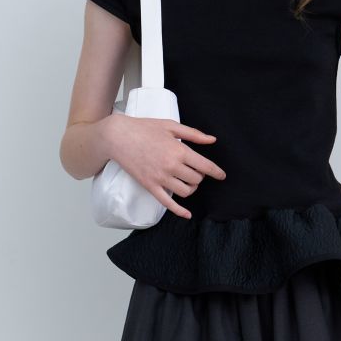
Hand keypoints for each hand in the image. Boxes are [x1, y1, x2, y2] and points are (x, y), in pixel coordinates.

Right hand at [104, 112, 225, 218]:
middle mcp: (172, 166)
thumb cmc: (144, 128)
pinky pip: (168, 203)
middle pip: (197, 180)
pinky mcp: (150, 186)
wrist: (118, 136)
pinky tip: (187, 214)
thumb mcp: (171, 126)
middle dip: (199, 176)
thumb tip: (212, 140)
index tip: (222, 175)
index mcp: (179, 150)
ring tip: (188, 181)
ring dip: (191, 188)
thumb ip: (193, 134)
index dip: (216, 172)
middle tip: (194, 170)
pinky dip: (179, 211)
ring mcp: (160, 178)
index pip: (205, 166)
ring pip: (186, 192)